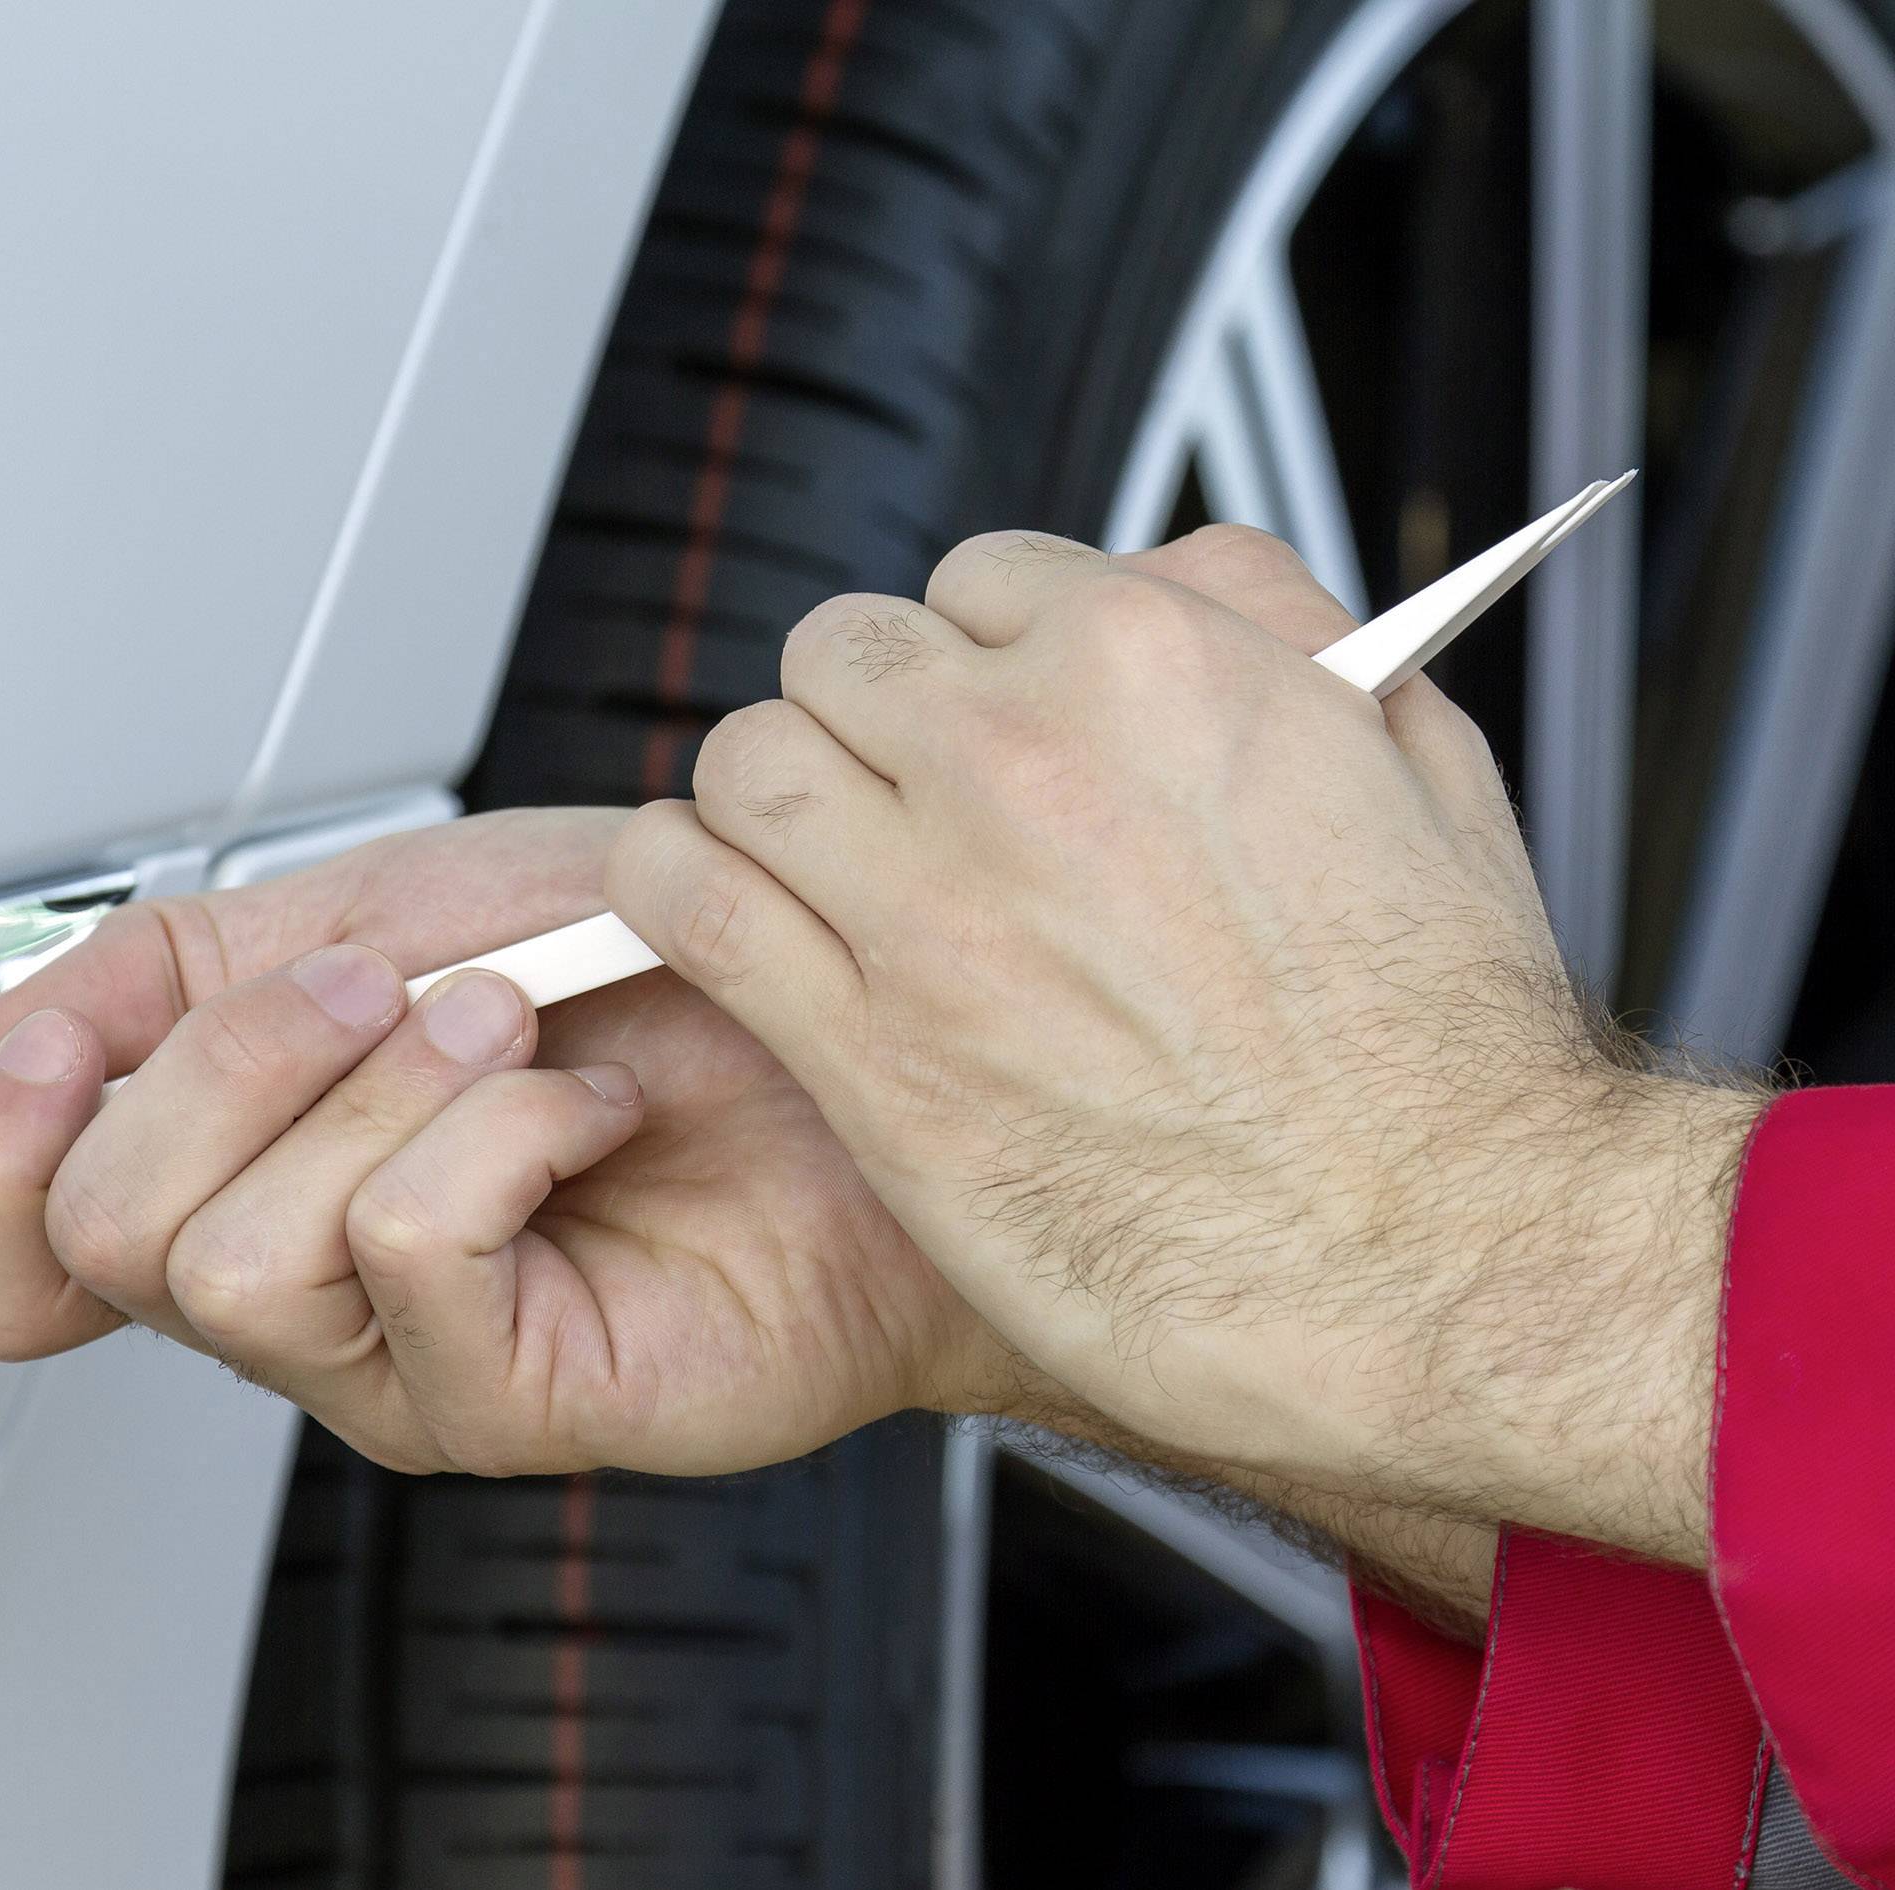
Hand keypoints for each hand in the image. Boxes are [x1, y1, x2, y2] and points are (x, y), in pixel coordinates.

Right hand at [0, 809, 1022, 1477]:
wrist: (856, 1049)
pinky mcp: (503, 1398)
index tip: (63, 1042)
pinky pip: (405, 1255)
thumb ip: (191, 959)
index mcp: (238, 1162)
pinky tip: (586, 1113)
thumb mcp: (399, 899)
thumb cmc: (660, 984)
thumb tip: (30, 1020)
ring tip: (511, 1036)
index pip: (7, 1235)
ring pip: (234, 1259)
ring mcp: (394, 1358)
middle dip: (237, 1060)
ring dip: (384, 1088)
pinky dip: (500, 1132)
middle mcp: (294, 1282)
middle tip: (386, 990)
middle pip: (105, 1231)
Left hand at [608, 524, 1763, 1562]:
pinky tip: (729, 922)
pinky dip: (681, 895)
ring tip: (814, 870)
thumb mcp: (1419, 769)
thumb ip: (1277, 638)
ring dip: (766, 806)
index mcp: (1154, 667)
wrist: (1438, 1265)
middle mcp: (1021, 763)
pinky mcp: (867, 1049)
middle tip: (901, 804)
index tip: (985, 723)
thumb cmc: (1445, 1055)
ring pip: (745, 764)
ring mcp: (930, 905)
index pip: (972, 580)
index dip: (976, 659)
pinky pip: (688, 900)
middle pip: (840, 656)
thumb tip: (1176, 577)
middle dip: (867, 720)